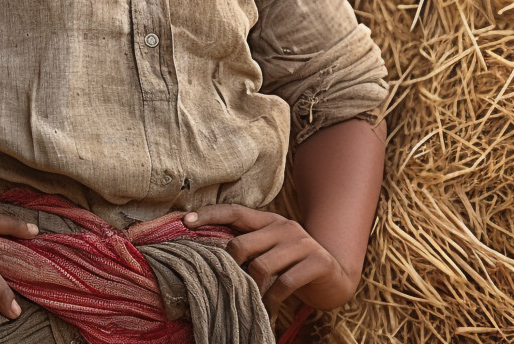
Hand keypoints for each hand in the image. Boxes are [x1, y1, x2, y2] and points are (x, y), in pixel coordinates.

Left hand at [183, 204, 355, 310]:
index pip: (234, 211)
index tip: (185, 222)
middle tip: (227, 284)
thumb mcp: (270, 248)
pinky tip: (268, 310)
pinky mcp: (317, 263)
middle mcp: (284, 227)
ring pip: (261, 266)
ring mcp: (302, 243)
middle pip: (242, 243)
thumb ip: (248, 244)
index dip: (210, 215)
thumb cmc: (292, 263)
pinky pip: (284, 284)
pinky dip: (272, 301)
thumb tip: (209, 252)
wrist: (335, 275)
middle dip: (230, 266)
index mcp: (268, 220)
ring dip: (251, 289)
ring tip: (249, 302)